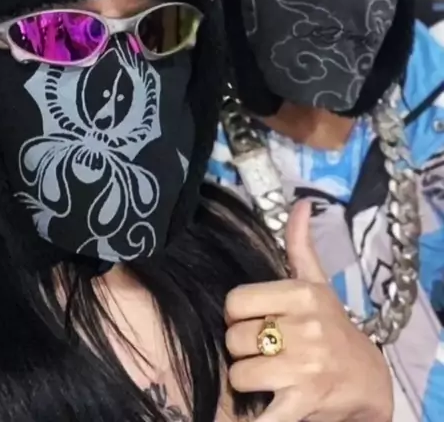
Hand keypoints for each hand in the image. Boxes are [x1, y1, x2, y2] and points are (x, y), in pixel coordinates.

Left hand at [225, 201, 392, 421]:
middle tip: (263, 351)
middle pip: (234, 339)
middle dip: (243, 349)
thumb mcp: (318, 284)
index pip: (235, 301)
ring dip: (248, 380)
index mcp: (303, 294)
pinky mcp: (302, 403)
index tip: (254, 320)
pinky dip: (253, 417)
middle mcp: (305, 327)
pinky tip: (257, 408)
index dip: (238, 315)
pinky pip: (259, 413)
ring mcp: (304, 366)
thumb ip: (300, 245)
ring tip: (267, 375)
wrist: (368, 381)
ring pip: (239, 373)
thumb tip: (300, 202)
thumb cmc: (333, 328)